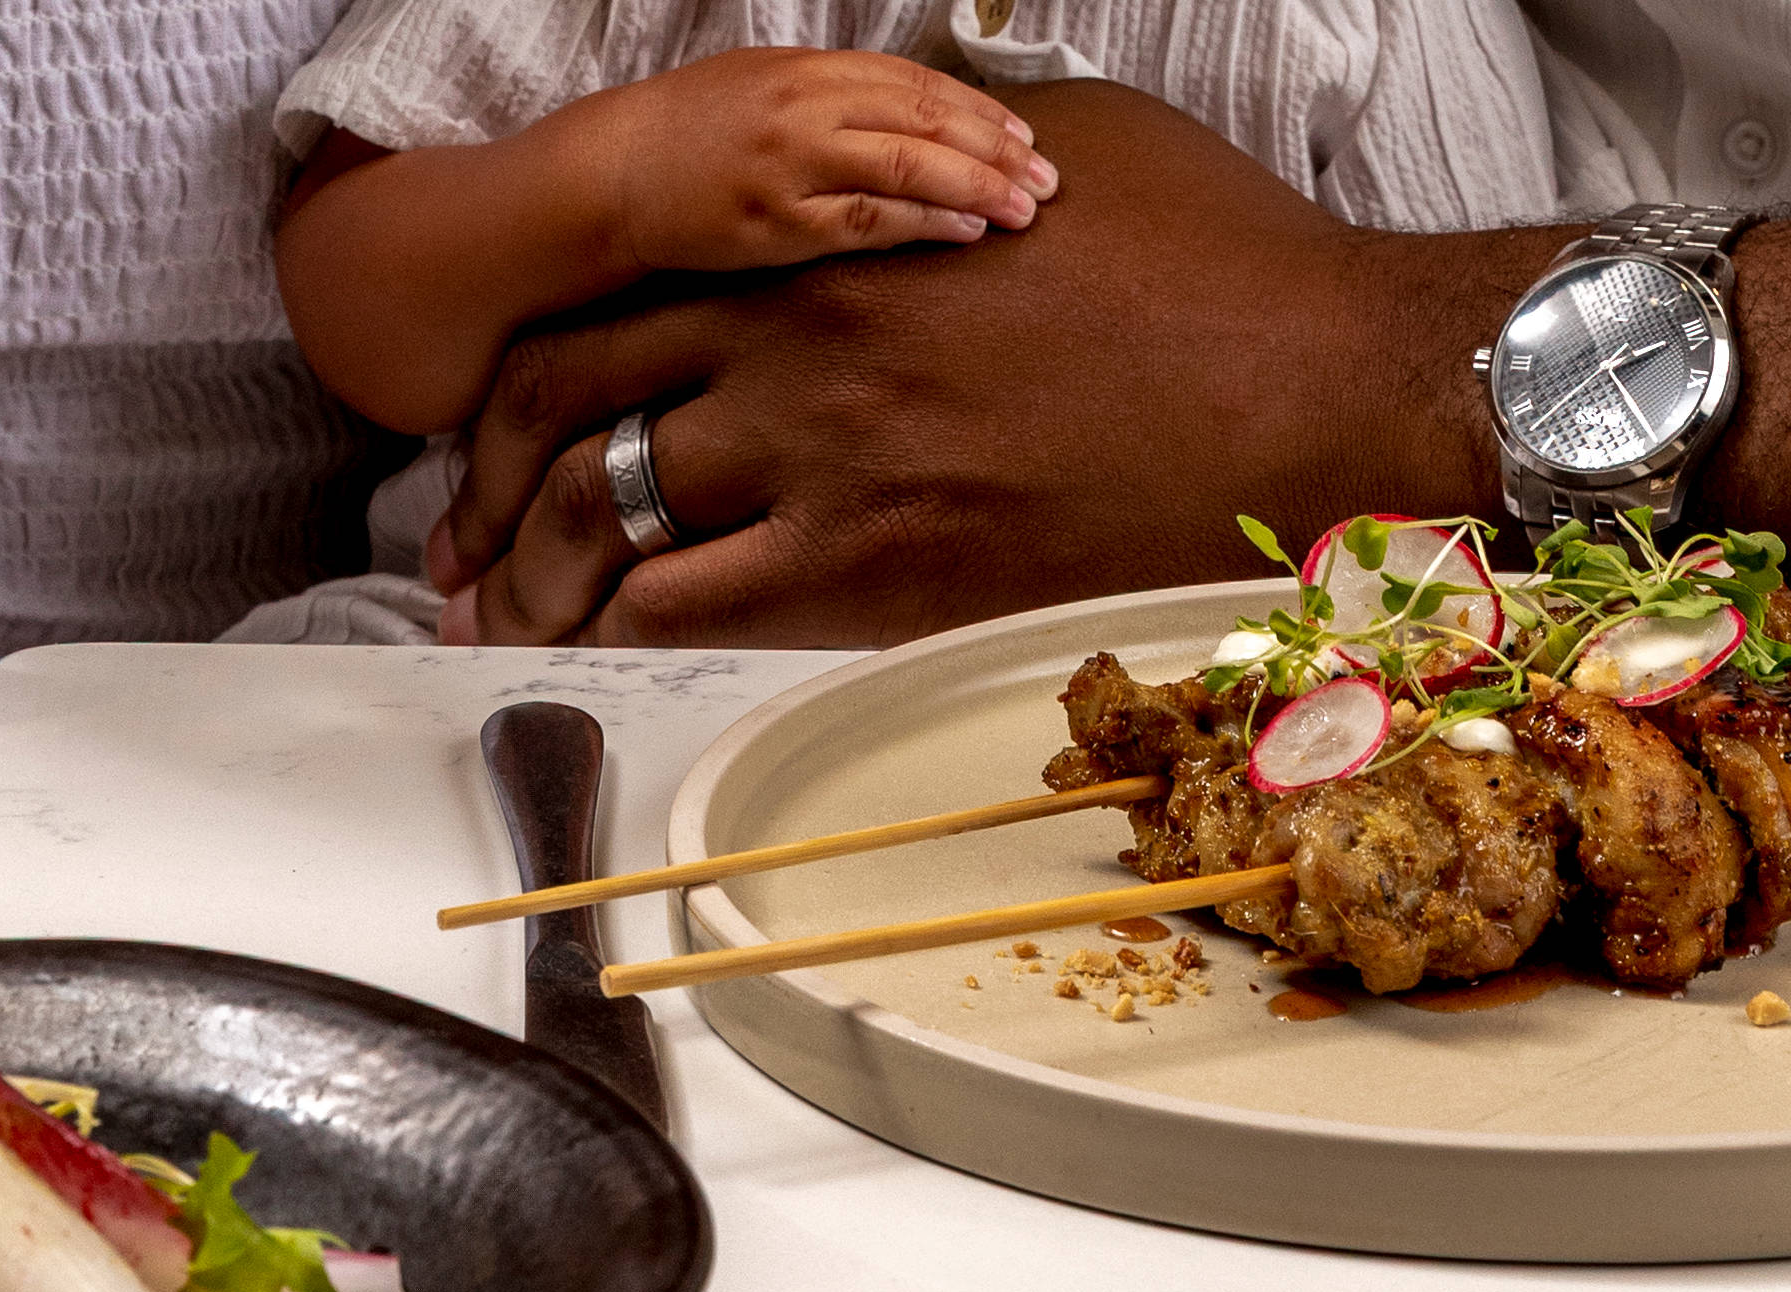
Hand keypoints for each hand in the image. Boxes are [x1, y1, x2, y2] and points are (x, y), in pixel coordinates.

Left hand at [430, 80, 1581, 646]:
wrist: (1324, 384)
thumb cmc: (1217, 261)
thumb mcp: (1056, 147)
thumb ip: (933, 158)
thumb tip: (895, 152)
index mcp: (820, 232)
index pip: (603, 298)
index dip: (521, 371)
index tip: (497, 425)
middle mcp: (797, 337)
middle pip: (560, 408)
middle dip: (489, 485)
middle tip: (466, 541)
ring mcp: (831, 454)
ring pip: (607, 520)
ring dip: (540, 578)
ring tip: (507, 618)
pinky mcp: (883, 567)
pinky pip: (697, 609)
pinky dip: (628, 630)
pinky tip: (609, 647)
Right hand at [547, 47, 1055, 272]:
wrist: (609, 175)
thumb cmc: (683, 137)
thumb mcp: (762, 88)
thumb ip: (832, 98)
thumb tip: (905, 120)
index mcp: (809, 71)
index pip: (918, 85)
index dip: (980, 112)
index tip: (1024, 137)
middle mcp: (807, 109)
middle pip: (928, 122)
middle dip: (997, 150)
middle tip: (1047, 180)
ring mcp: (794, 165)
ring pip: (910, 168)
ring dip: (977, 187)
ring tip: (1024, 211)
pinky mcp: (776, 223)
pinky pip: (868, 221)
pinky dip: (924, 223)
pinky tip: (965, 231)